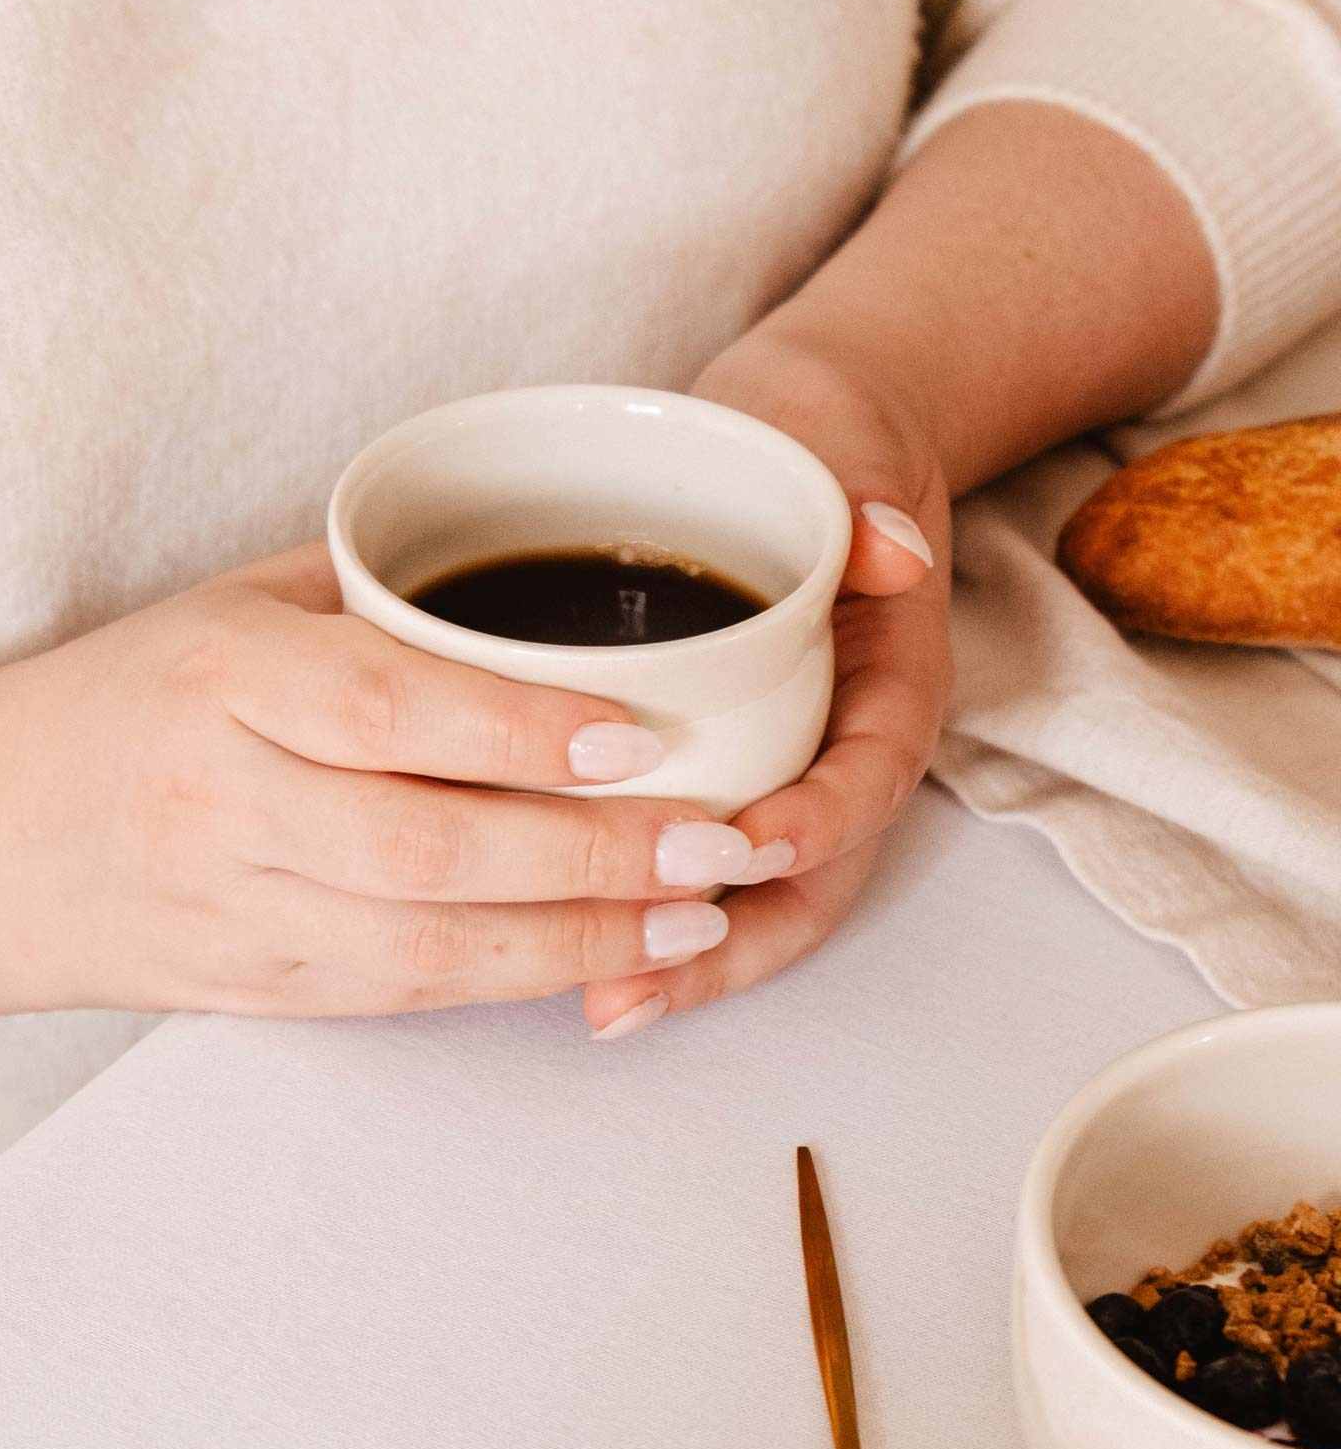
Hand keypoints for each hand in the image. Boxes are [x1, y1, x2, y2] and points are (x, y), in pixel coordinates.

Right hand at [0, 543, 802, 1024]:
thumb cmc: (130, 696)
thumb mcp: (231, 606)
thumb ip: (376, 598)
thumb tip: (550, 579)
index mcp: (217, 682)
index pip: (386, 711)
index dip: (520, 732)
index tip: (643, 733)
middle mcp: (221, 806)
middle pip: (428, 848)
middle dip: (592, 856)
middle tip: (719, 843)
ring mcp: (233, 914)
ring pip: (426, 948)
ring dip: (579, 939)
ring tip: (695, 916)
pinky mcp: (251, 993)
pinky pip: (401, 996)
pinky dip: (513, 980)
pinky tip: (605, 956)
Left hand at [579, 337, 949, 1037]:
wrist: (808, 440)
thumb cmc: (820, 447)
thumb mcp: (845, 445)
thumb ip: (869, 496)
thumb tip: (891, 547)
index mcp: (888, 684)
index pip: (872, 774)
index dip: (819, 822)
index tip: (749, 844)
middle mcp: (839, 749)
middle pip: (807, 881)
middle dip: (728, 948)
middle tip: (631, 994)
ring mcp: (781, 770)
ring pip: (747, 896)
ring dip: (677, 960)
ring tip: (594, 1008)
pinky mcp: (718, 773)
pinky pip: (688, 862)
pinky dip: (635, 910)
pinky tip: (557, 944)